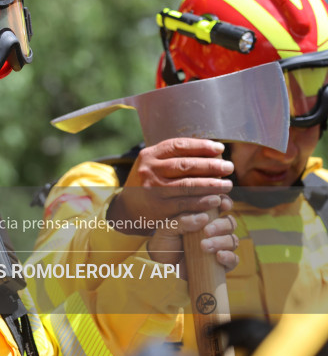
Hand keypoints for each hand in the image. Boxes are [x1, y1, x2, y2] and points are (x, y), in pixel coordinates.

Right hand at [108, 138, 233, 232]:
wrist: (126, 209)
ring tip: (228, 184)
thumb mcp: (152, 165)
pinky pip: (185, 203)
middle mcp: (149, 170)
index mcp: (149, 155)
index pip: (178, 146)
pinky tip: (216, 200)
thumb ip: (173, 158)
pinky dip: (203, 201)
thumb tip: (210, 151)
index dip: (200, 146)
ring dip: (211, 184)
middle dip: (210, 165)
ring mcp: (153, 189)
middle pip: (185, 165)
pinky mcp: (159, 207)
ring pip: (187, 185)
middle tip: (229, 167)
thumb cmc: (148, 183)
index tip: (220, 148)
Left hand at [147, 206, 239, 278]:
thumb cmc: (164, 244)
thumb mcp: (167, 229)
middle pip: (229, 223)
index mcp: (202, 218)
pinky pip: (234, 260)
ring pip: (232, 240)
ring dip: (221, 241)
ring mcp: (219, 248)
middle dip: (221, 225)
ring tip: (204, 246)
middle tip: (207, 231)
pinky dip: (229, 257)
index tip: (224, 204)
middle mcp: (214, 232)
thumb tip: (203, 217)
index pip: (219, 207)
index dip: (225, 203)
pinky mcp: (221, 265)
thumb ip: (182, 221)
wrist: (160, 268)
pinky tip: (219, 256)